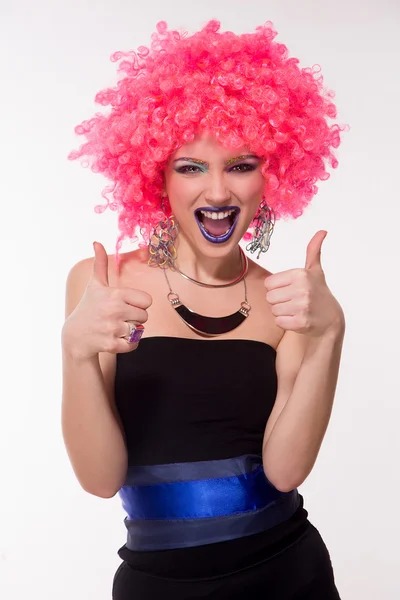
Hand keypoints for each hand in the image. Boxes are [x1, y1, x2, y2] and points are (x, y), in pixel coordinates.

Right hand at [62, 242, 151, 358]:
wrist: (75, 336)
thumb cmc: (89, 308)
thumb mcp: (95, 285)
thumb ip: (100, 264)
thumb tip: (97, 242)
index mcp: (115, 293)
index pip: (147, 301)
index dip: (137, 304)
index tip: (124, 305)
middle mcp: (114, 309)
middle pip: (145, 316)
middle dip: (134, 318)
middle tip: (117, 318)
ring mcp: (112, 328)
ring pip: (139, 330)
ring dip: (130, 331)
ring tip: (115, 328)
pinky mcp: (111, 345)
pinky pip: (133, 345)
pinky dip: (127, 345)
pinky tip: (114, 339)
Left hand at [264, 231, 343, 337]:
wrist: (331, 318)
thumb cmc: (319, 292)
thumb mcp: (315, 270)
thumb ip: (313, 250)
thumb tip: (322, 231)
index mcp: (300, 274)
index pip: (268, 284)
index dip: (277, 288)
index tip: (291, 290)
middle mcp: (302, 289)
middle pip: (269, 297)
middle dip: (279, 301)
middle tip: (294, 301)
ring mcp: (302, 306)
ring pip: (274, 310)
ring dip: (282, 312)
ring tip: (296, 310)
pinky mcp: (301, 322)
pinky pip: (279, 322)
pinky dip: (285, 323)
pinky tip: (297, 319)